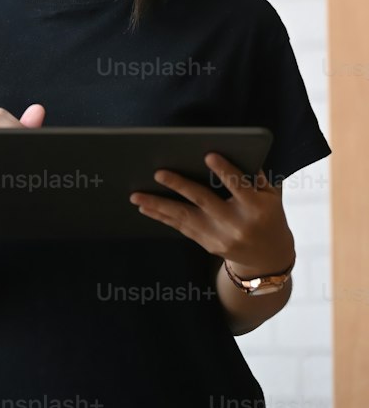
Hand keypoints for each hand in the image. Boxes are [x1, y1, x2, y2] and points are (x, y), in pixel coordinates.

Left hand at [129, 154, 294, 274]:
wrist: (268, 258)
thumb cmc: (269, 216)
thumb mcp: (271, 196)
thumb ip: (254, 176)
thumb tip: (234, 149)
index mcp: (256, 208)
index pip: (239, 187)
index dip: (224, 171)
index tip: (208, 155)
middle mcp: (236, 224)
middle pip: (204, 201)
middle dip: (179, 186)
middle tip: (158, 173)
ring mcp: (220, 237)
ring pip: (185, 217)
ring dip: (158, 205)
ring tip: (136, 195)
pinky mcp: (208, 245)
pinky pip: (181, 228)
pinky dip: (162, 217)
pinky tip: (145, 208)